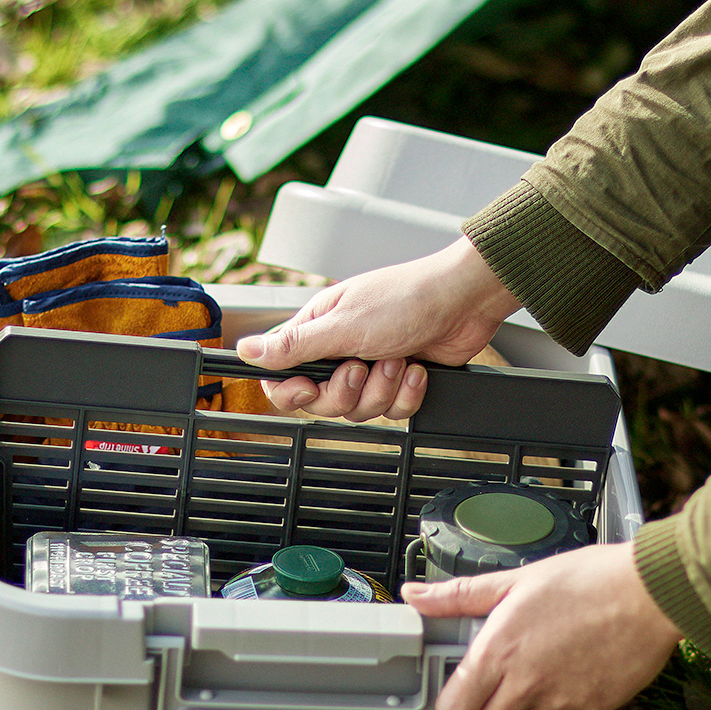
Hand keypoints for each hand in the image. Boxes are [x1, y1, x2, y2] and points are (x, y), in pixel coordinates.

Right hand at [235, 237, 520, 420]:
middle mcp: (340, 351)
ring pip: (359, 409)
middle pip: (322, 402)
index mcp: (318, 330)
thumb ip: (294, 344)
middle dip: (347, 392)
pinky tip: (415, 369)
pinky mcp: (399, 382)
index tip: (309, 388)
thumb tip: (247, 350)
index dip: (292, 393)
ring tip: (396, 360)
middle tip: (362, 366)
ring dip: (382, 389)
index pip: (283, 376)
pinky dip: (407, 394)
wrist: (463, 302)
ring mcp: (370, 367)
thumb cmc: (407, 297)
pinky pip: (393, 411)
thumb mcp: (343, 324)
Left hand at [402, 543, 682, 709]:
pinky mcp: (594, 709)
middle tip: (491, 697)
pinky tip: (576, 670)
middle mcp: (526, 684)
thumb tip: (414, 594)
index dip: (454, 705)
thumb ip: (459, 596)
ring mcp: (562, 701)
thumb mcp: (515, 580)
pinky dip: (567, 703)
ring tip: (539, 675)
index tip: (461, 692)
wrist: (649, 592)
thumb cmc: (585, 579)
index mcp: (499, 652)